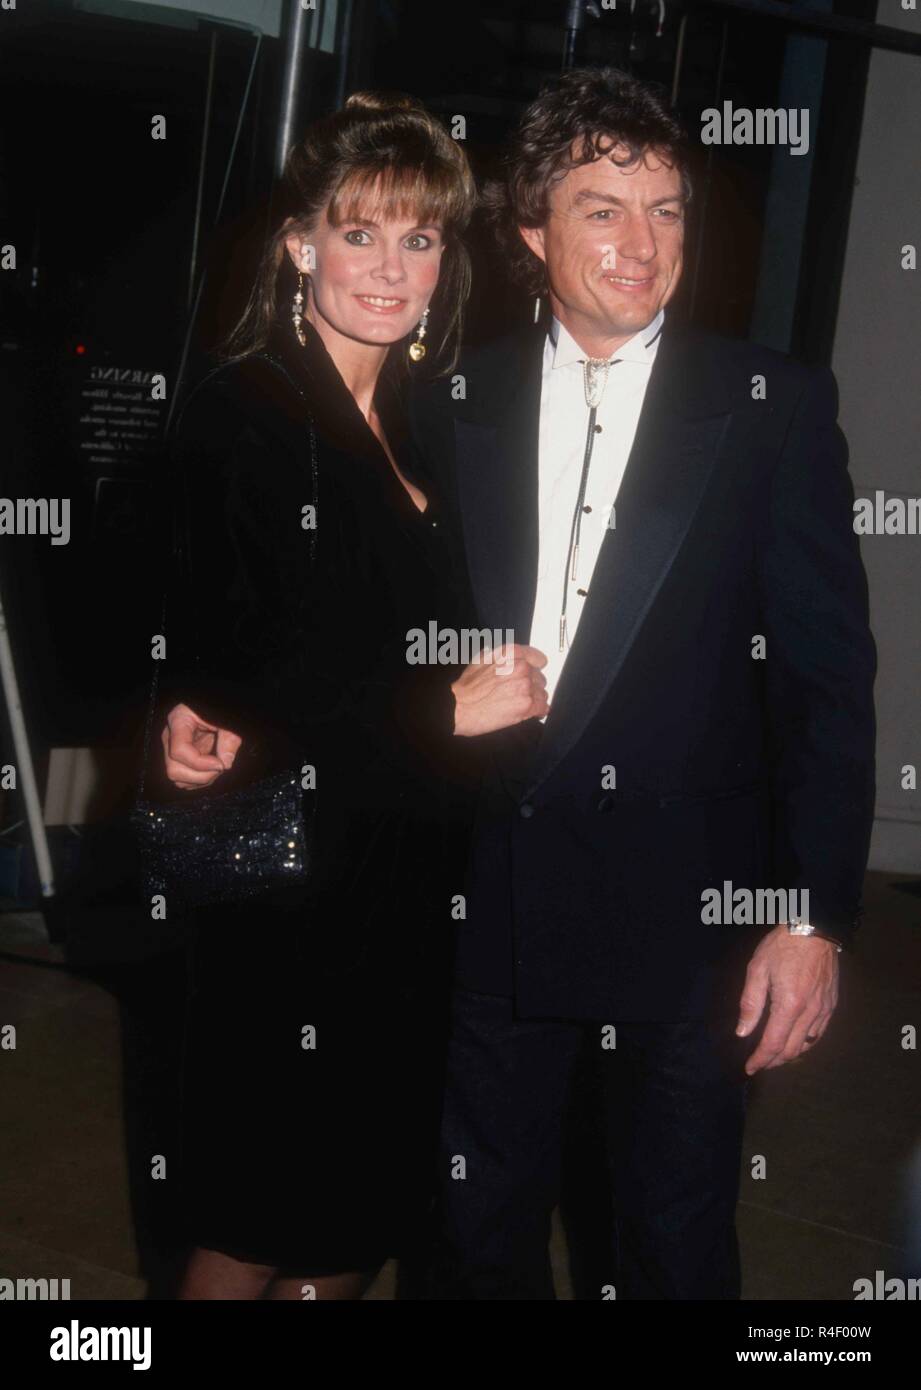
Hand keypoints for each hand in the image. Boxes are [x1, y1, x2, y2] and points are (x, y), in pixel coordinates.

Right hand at [161, 703, 241, 789]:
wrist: (213, 705)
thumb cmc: (216, 706)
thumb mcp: (226, 718)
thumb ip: (229, 738)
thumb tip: (226, 763)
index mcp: (178, 721)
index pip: (179, 751)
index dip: (200, 763)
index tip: (220, 764)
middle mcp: (170, 737)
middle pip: (174, 770)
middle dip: (201, 775)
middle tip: (221, 766)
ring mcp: (172, 749)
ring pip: (178, 778)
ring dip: (201, 779)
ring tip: (218, 765)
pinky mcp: (179, 758)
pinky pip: (184, 779)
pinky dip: (200, 779)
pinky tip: (213, 767)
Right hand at [451, 644, 548, 735]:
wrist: (458, 707)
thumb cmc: (465, 688)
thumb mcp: (479, 661)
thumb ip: (497, 657)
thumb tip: (504, 658)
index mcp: (510, 654)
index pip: (537, 658)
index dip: (535, 668)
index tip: (534, 673)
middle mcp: (520, 667)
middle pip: (540, 678)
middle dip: (532, 686)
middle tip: (520, 694)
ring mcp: (525, 685)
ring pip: (542, 693)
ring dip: (535, 699)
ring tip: (521, 704)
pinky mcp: (527, 704)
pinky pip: (543, 707)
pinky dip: (539, 711)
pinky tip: (533, 713)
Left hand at [736, 925, 839, 1074]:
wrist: (814, 929)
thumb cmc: (781, 946)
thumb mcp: (757, 969)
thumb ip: (750, 1004)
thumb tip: (743, 1032)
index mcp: (789, 1005)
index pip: (774, 1044)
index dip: (761, 1060)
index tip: (750, 1068)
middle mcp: (810, 1012)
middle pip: (792, 1050)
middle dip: (774, 1061)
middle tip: (759, 1064)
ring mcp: (824, 1010)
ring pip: (807, 1045)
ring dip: (790, 1055)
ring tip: (774, 1056)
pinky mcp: (832, 1005)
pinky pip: (819, 1033)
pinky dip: (805, 1043)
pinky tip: (796, 1042)